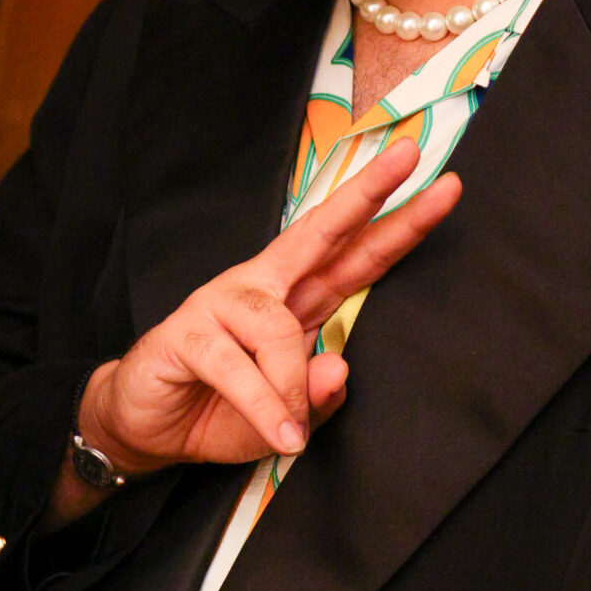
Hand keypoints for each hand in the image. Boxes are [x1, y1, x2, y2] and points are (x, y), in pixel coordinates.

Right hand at [54, 141, 457, 516]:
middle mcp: (262, 287)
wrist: (145, 427)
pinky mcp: (186, 332)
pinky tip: (279, 434)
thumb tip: (342, 365)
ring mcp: (220, 303)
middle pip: (319, 232)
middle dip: (366, 194)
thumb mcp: (288, 418)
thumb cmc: (219, 411)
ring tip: (291, 430)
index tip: (445, 188)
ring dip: (291, 385)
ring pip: (278, 327)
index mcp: (295, 300)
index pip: (354, 256)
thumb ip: (319, 397)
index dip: (398, 225)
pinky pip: (237, 366)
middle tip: (408, 156)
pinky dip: (263, 405)